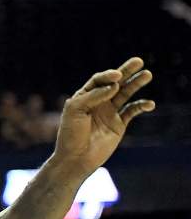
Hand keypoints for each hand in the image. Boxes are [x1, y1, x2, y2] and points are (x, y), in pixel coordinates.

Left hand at [53, 57, 154, 177]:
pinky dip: (141, 106)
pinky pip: (132, 111)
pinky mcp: (119, 124)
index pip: (98, 80)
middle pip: (114, 83)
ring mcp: (109, 112)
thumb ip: (93, 96)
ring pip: (125, 94)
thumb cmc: (70, 134)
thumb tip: (114, 86)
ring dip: (136, 84)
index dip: (108, 76)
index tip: (117, 76)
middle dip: (126, 72)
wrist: (75, 158)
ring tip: (147, 74)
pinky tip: (149, 103)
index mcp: (84, 96)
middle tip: (138, 61)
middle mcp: (98, 101)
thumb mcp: (75, 110)